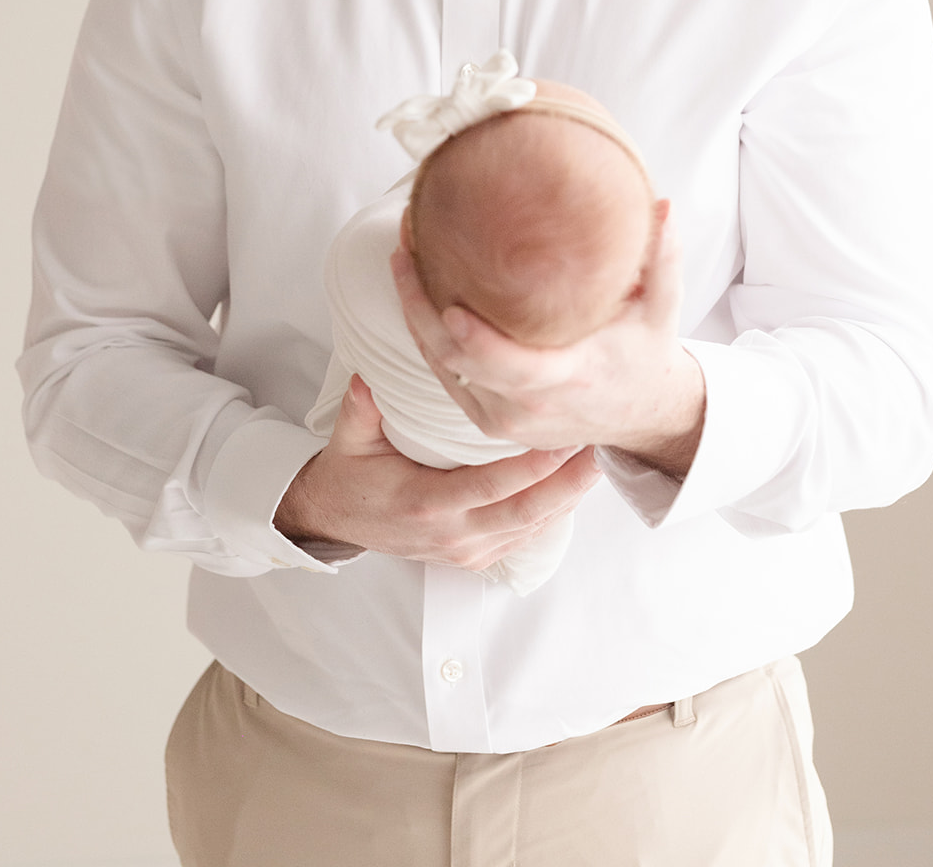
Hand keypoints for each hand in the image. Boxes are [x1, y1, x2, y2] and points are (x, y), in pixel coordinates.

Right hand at [274, 374, 602, 567]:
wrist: (332, 520)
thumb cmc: (347, 476)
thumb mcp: (348, 439)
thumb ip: (361, 408)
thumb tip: (369, 377)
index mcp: (425, 505)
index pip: (491, 486)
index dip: (532, 466)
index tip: (564, 440)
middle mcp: (452, 534)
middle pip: (525, 513)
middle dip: (567, 484)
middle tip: (600, 451)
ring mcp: (465, 550)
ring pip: (530, 528)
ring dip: (567, 498)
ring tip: (599, 464)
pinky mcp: (473, 555)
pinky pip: (522, 536)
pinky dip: (551, 513)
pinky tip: (574, 489)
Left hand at [392, 199, 705, 477]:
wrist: (641, 414)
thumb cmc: (646, 353)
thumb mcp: (662, 309)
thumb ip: (663, 259)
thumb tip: (664, 205)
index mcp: (568, 378)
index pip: (510, 367)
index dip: (476, 341)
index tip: (448, 303)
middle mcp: (527, 406)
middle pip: (456, 362)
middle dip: (418, 307)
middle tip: (402, 250)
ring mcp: (503, 418)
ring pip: (441, 368)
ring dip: (412, 316)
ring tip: (400, 259)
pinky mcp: (488, 419)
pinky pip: (445, 376)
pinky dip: (424, 337)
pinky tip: (414, 295)